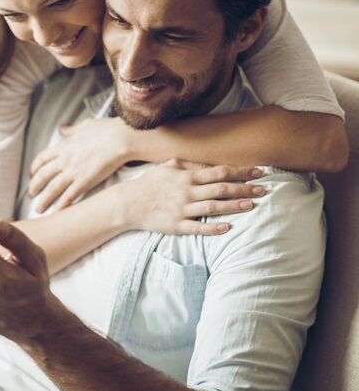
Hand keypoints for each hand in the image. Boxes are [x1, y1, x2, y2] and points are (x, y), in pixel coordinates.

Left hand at [29, 118, 132, 211]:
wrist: (121, 138)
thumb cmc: (107, 130)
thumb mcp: (85, 126)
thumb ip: (71, 130)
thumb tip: (62, 128)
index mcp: (64, 146)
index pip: (42, 158)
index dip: (35, 167)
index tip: (32, 174)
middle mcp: (65, 160)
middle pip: (43, 175)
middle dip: (35, 186)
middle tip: (31, 195)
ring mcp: (74, 171)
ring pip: (52, 188)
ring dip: (44, 200)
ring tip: (38, 209)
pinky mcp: (85, 181)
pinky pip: (69, 196)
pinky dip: (61, 205)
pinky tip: (56, 213)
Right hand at [119, 160, 265, 234]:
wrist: (128, 203)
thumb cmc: (149, 184)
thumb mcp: (168, 167)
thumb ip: (190, 164)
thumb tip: (210, 163)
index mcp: (187, 176)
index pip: (220, 172)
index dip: (241, 171)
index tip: (259, 172)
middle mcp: (187, 192)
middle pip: (221, 189)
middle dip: (244, 188)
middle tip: (263, 190)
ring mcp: (182, 209)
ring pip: (213, 207)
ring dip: (234, 206)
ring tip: (251, 205)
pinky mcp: (176, 225)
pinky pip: (198, 227)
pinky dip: (213, 227)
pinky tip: (228, 227)